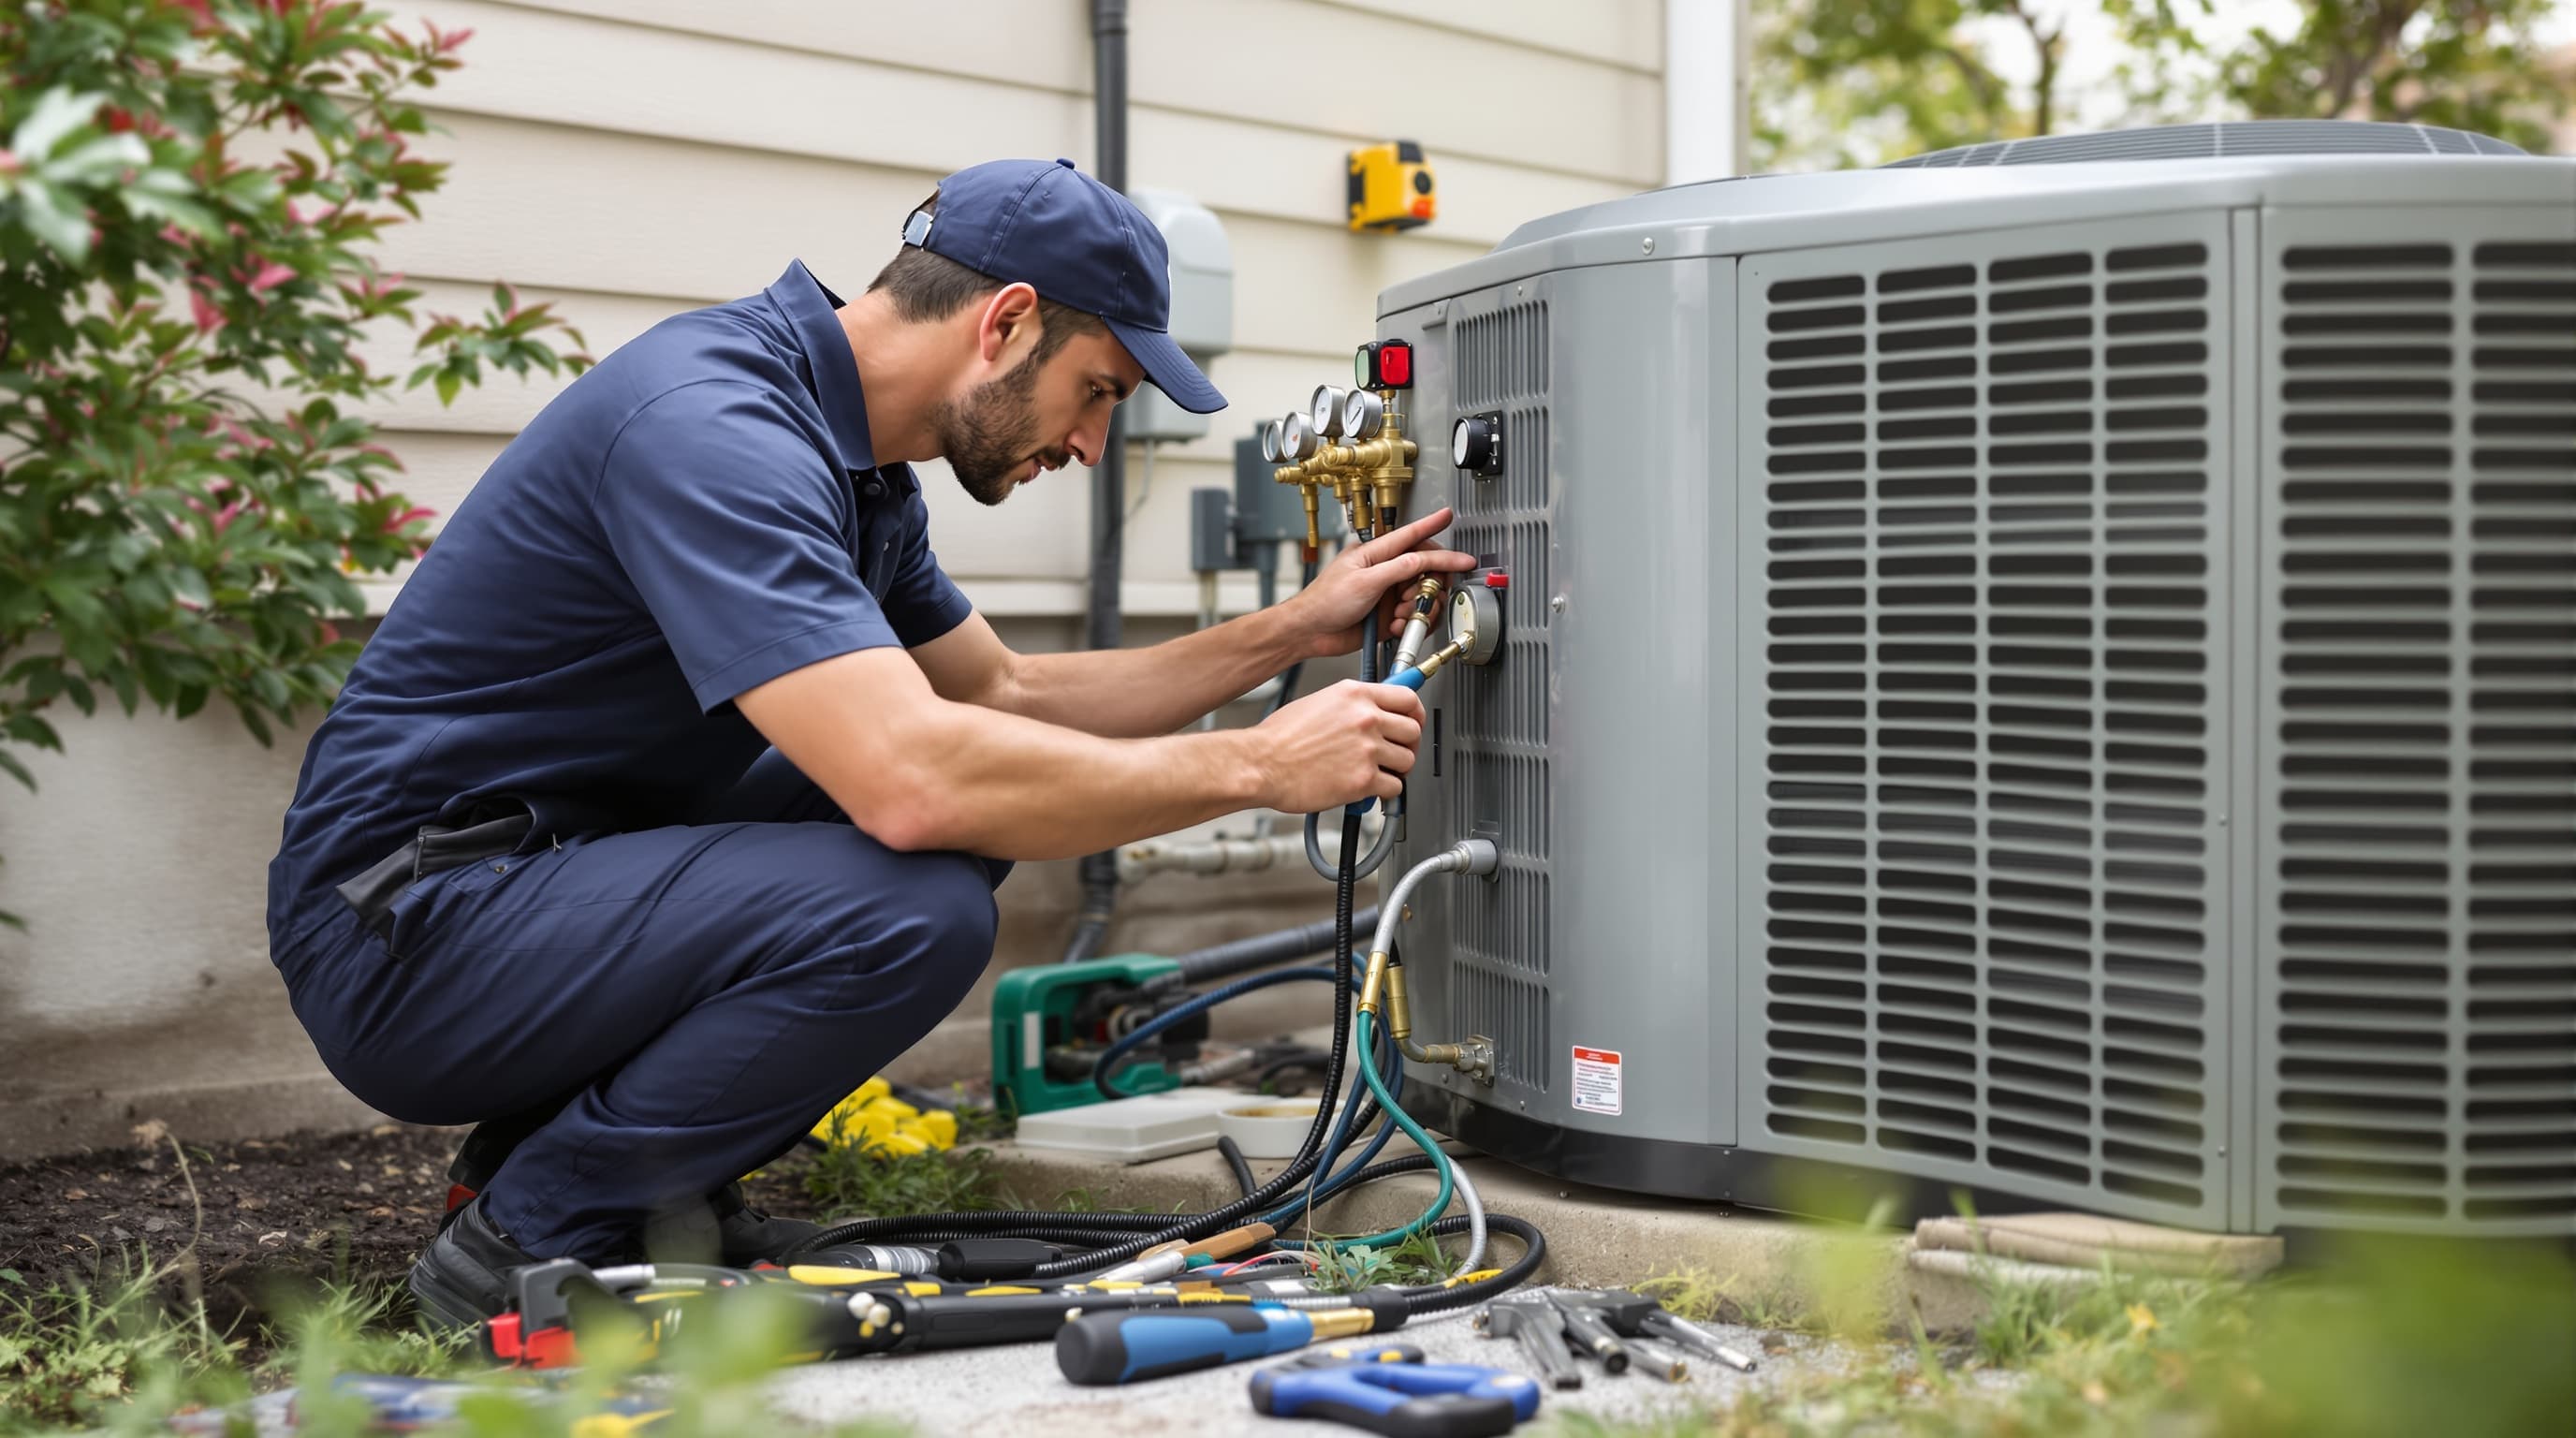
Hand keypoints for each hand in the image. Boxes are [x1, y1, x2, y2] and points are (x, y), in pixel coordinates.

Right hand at [1251, 679, 1426, 811]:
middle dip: (1407, 745)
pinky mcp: (1363, 780)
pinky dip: (1384, 792)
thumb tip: (1370, 712)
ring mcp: (1367, 749)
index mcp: (1355, 695)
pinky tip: (1368, 788)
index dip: (1415, 713)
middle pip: (1413, 731)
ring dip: (1395, 770)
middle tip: (1395, 753)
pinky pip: (1394, 788)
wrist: (1261, 764)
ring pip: (1407, 761)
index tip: (1413, 721)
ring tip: (1376, 772)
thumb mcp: (1318, 702)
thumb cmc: (1279, 738)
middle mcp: (1366, 718)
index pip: (1407, 697)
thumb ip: (1350, 705)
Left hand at [1290, 509, 1480, 656]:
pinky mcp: (1391, 616)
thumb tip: (1424, 560)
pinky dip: (1412, 623)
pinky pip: (1416, 617)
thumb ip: (1397, 568)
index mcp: (1376, 554)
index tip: (1448, 516)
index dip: (1432, 525)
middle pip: (1426, 568)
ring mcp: (1389, 594)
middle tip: (1423, 594)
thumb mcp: (1364, 581)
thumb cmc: (1324, 602)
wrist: (1311, 633)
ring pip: (1424, 595)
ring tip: (1400, 614)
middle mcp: (1386, 572)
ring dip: (1418, 608)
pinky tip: (1396, 626)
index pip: (1411, 536)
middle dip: (1431, 583)